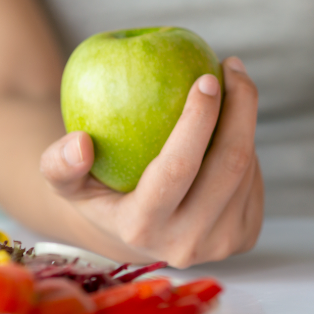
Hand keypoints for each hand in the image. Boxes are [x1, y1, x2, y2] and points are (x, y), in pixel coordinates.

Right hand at [40, 57, 263, 267]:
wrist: (137, 235)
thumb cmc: (99, 191)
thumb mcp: (67, 182)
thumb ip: (58, 164)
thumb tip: (79, 143)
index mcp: (141, 228)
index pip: (177, 168)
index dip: (198, 120)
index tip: (207, 78)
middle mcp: (185, 244)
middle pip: (229, 165)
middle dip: (241, 107)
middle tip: (232, 68)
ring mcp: (221, 245)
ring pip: (247, 169)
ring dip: (245, 121)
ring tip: (233, 86)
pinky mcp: (245, 238)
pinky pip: (255, 180)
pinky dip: (247, 145)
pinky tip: (233, 122)